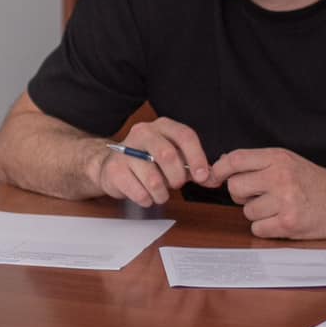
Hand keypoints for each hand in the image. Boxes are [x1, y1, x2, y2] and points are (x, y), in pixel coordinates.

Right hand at [89, 117, 217, 205]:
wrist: (112, 166)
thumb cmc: (148, 162)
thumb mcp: (174, 160)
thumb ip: (194, 168)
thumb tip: (213, 179)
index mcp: (162, 126)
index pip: (185, 136)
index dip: (197, 158)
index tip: (202, 176)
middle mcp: (143, 133)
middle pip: (168, 155)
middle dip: (177, 177)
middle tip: (176, 185)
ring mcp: (126, 150)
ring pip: (153, 179)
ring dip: (161, 193)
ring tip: (159, 193)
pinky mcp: (115, 169)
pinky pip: (139, 192)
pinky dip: (147, 199)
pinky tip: (145, 195)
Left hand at [210, 148, 325, 239]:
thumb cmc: (317, 183)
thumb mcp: (289, 162)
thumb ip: (259, 162)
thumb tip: (223, 163)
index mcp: (279, 158)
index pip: (235, 159)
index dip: (218, 169)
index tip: (213, 178)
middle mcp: (280, 176)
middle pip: (235, 188)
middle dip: (242, 196)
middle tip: (262, 196)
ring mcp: (285, 201)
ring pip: (247, 212)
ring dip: (258, 214)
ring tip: (280, 208)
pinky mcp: (289, 223)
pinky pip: (258, 229)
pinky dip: (267, 228)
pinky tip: (283, 221)